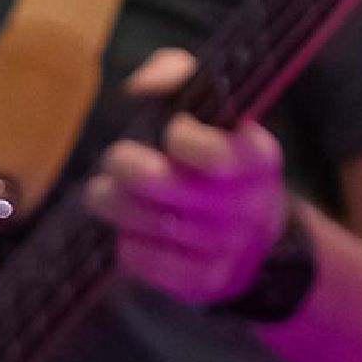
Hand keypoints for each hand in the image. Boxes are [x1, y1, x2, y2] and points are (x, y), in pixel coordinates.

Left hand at [84, 47, 289, 304]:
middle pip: (172, 189)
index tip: (172, 131)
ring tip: (104, 191)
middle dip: (130, 168)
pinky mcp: (203, 285)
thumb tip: (143, 87)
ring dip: (116, 204)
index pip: (219, 155)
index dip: (185, 141)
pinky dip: (128, 244)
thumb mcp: (210, 104)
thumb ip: (175, 76)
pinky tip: (130, 230)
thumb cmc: (219, 155)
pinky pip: (147, 263)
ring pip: (153, 225)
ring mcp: (228, 252)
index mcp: (257, 158)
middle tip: (115, 160)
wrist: (257, 239)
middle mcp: (248, 207)